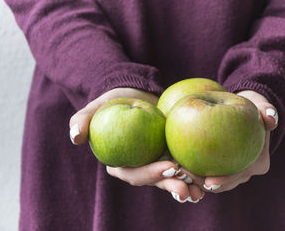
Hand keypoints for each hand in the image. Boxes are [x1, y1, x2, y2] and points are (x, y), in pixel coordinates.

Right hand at [69, 88, 204, 202]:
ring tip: (202, 190)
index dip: (150, 174)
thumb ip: (83, 119)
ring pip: (172, 179)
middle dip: (172, 187)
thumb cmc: (115, 100)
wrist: (137, 93)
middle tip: (188, 189)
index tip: (168, 166)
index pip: (133, 173)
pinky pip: (184, 166)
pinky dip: (196, 173)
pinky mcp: (171, 154)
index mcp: (121, 162)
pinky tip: (210, 177)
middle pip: (155, 182)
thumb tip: (74, 138)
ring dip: (187, 187)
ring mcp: (157, 162)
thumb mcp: (98, 105)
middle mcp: (140, 166)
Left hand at [174, 90, 277, 193]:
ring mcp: (232, 172)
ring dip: (195, 181)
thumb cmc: (252, 108)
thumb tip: (271, 117)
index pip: (241, 175)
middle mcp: (246, 172)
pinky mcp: (219, 167)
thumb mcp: (260, 106)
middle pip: (225, 184)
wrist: (245, 113)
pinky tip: (176, 166)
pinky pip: (205, 171)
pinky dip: (192, 170)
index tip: (208, 181)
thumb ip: (267, 110)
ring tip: (178, 174)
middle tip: (186, 178)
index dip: (225, 181)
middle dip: (205, 185)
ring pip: (213, 182)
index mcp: (258, 163)